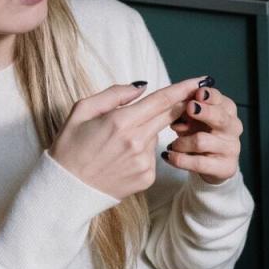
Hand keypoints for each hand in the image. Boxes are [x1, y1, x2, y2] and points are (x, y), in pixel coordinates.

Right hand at [49, 78, 202, 199]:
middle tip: (186, 97)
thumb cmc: (70, 146)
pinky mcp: (148, 177)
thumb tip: (142, 86)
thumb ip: (114, 94)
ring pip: (156, 136)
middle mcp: (137, 142)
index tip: (201, 80)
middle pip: (168, 116)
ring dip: (147, 132)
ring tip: (119, 143)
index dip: (183, 88)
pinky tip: (122, 159)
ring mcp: (145, 162)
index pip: (161, 100)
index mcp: (120, 122)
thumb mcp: (82, 111)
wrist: (67, 188)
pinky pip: (152, 156)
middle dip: (179, 106)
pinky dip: (142, 152)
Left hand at [165, 79, 242, 184]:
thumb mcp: (192, 118)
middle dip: (204, 112)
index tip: (198, 93)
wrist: (210, 164)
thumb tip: (177, 103)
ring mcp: (232, 148)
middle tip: (189, 109)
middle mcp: (233, 128)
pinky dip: (180, 159)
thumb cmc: (199, 134)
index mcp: (227, 110)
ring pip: (202, 141)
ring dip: (181, 142)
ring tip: (173, 145)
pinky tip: (170, 156)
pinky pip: (199, 162)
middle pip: (220, 117)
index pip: (221, 100)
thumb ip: (187, 109)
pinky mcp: (226, 167)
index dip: (210, 96)